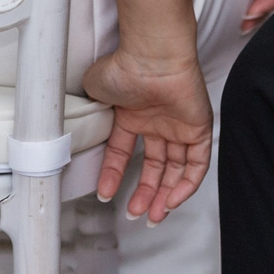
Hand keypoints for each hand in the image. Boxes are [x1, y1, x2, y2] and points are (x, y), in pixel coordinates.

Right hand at [83, 47, 212, 223]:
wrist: (151, 56)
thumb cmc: (123, 66)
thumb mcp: (93, 92)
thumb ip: (88, 111)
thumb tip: (75, 121)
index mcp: (133, 113)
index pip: (124, 152)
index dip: (114, 174)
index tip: (106, 193)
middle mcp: (157, 120)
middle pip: (155, 165)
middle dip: (145, 192)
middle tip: (136, 212)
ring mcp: (179, 125)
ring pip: (177, 169)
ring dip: (165, 195)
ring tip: (153, 217)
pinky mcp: (198, 128)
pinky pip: (197, 164)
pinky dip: (186, 185)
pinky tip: (172, 201)